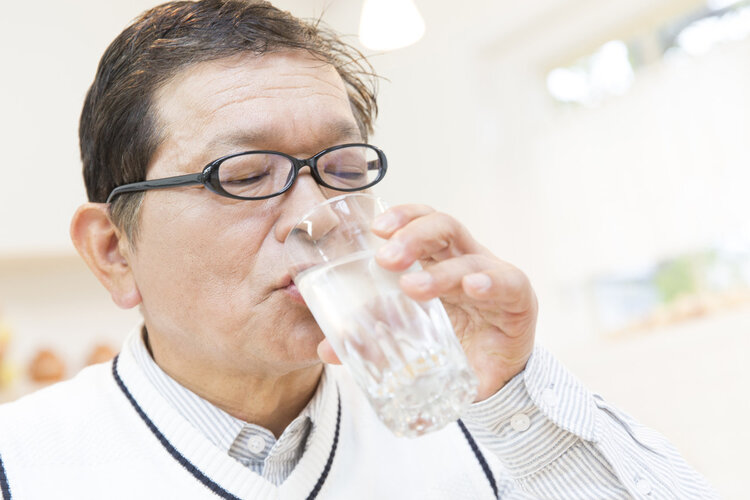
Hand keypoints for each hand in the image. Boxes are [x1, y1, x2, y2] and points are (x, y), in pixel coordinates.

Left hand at [317, 204, 537, 400]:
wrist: (494, 382)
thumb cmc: (451, 345)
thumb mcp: (410, 336)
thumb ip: (373, 337)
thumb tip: (327, 346)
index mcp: (440, 260)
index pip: (422, 222)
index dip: (402, 216)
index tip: (375, 228)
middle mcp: (467, 260)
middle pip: (445, 227)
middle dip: (414, 235)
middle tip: (386, 257)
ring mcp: (495, 278)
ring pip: (470, 257)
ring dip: (439, 270)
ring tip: (412, 287)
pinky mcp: (518, 303)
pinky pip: (508, 283)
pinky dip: (490, 282)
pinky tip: (473, 287)